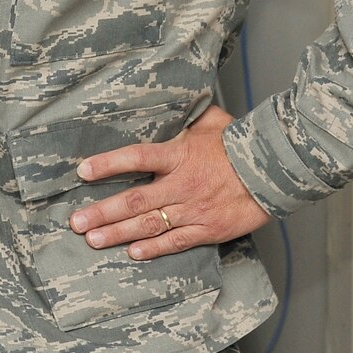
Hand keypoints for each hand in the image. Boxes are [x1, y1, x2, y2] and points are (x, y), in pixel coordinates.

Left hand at [69, 105, 270, 258]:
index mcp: (179, 155)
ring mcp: (194, 209)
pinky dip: (153, 249)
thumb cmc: (240, 143)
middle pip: (134, 200)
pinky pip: (177, 241)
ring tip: (93, 240)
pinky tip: (132, 253)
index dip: (108, 164)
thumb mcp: (212, 121)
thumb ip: (187, 116)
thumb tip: (174, 98)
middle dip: (102, 212)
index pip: (136, 158)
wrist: (277, 171)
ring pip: (149, 224)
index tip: (83, 171)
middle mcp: (182, 184)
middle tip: (76, 222)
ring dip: (118, 233)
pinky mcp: (209, 229)